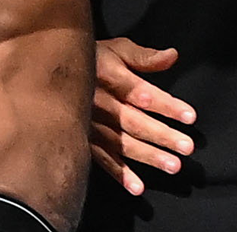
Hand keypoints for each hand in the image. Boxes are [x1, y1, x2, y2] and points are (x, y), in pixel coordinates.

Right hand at [89, 37, 196, 194]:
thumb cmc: (89, 59)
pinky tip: (136, 186)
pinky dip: (119, 174)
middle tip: (187, 147)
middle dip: (162, 135)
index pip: (143, 93)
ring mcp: (91, 125)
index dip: (167, 105)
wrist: (46, 72)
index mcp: (111, 78)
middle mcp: (101, 103)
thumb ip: (144, 56)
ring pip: (122, 143)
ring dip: (148, 156)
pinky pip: (101, 159)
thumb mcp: (115, 49)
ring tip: (172, 166)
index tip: (190, 116)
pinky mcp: (83, 140)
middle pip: (135, 122)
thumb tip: (173, 56)